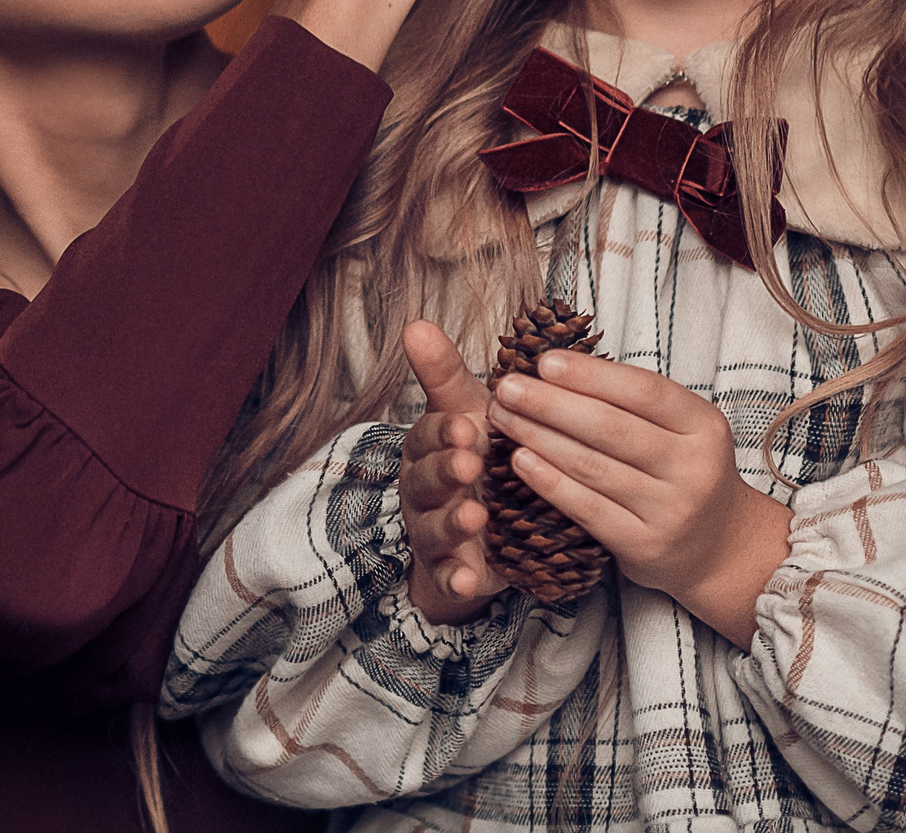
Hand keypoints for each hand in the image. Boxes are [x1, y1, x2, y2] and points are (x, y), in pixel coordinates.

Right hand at [398, 321, 507, 625]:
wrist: (490, 529)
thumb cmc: (481, 456)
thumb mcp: (469, 411)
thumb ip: (444, 375)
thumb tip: (415, 324)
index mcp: (430, 446)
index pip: (429, 433)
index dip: (444, 431)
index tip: (466, 424)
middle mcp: (424, 488)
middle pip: (426, 479)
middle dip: (446, 470)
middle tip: (470, 462)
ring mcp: (433, 532)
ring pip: (434, 528)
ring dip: (451, 523)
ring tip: (474, 517)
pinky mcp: (449, 572)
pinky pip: (447, 579)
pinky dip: (456, 581)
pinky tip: (468, 581)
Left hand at [488, 349, 792, 648]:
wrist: (718, 547)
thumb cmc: (683, 471)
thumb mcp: (681, 429)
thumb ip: (633, 401)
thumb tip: (558, 367)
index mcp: (703, 426)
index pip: (644, 391)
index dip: (590, 375)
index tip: (544, 361)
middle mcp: (692, 468)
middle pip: (610, 428)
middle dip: (550, 403)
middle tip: (507, 387)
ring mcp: (670, 511)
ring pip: (592, 466)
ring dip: (538, 437)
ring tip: (502, 417)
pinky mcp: (644, 546)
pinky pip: (587, 508)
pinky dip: (549, 481)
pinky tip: (520, 460)